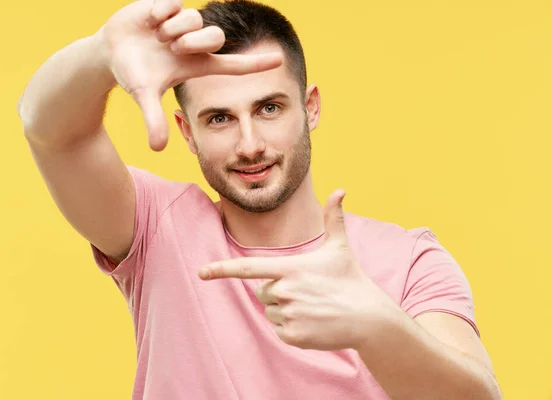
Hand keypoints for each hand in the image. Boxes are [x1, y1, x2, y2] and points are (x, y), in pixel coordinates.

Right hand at [95, 0, 282, 150]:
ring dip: (173, 29)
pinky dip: (159, 14)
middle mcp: (195, 43)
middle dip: (194, 42)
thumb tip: (157, 149)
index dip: (255, 63)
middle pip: (216, 36)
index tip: (279, 60)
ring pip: (194, 19)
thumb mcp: (143, 95)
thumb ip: (153, 119)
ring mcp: (183, 23)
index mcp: (197, 64)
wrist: (110, 51)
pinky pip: (174, 4)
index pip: (233, 64)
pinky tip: (148, 22)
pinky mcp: (169, 5)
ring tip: (156, 37)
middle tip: (172, 48)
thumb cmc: (132, 73)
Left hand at [197, 190, 397, 350]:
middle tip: (306, 291)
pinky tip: (312, 322)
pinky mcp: (292, 335)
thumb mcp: (340, 247)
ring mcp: (288, 314)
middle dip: (278, 290)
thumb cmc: (351, 279)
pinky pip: (278, 329)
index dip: (222, 270)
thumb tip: (341, 189)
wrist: (368, 318)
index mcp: (290, 268)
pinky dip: (291, 327)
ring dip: (285, 309)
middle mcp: (285, 291)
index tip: (201, 272)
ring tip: (312, 307)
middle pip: (262, 291)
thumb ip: (334, 218)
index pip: (248, 268)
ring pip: (270, 311)